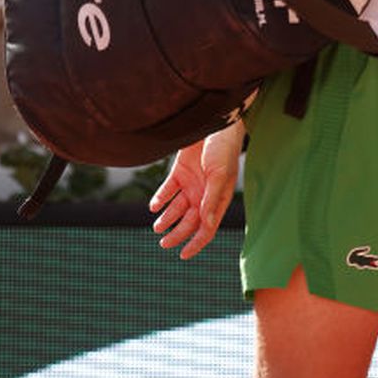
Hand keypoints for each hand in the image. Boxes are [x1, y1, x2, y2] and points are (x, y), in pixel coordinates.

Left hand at [150, 121, 244, 259]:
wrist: (213, 122)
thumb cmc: (223, 148)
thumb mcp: (219, 175)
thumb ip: (211, 200)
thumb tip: (206, 225)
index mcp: (217, 199)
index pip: (206, 228)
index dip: (196, 243)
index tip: (182, 255)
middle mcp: (203, 194)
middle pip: (189, 221)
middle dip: (177, 234)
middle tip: (163, 243)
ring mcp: (191, 184)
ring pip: (176, 208)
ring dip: (167, 219)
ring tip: (157, 228)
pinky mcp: (179, 172)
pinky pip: (168, 190)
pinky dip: (160, 199)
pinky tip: (154, 207)